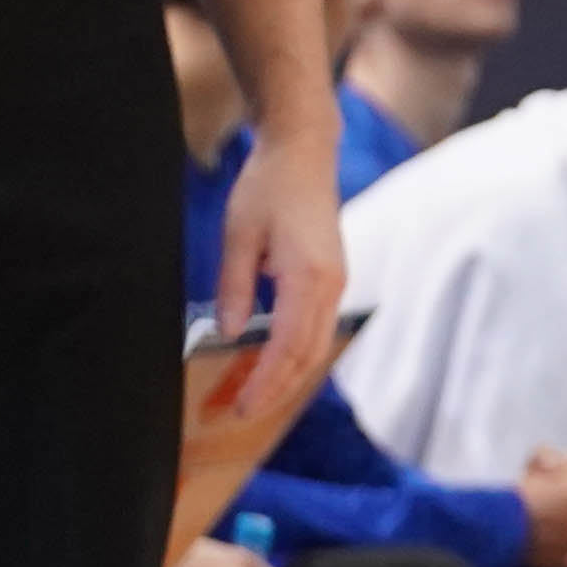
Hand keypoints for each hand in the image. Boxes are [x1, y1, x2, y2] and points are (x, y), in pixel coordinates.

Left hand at [216, 124, 347, 410]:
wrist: (305, 153)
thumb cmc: (268, 186)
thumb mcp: (238, 233)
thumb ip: (234, 286)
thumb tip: (230, 334)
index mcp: (309, 275)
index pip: (287, 346)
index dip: (265, 381)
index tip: (242, 406)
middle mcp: (331, 285)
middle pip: (307, 355)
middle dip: (276, 389)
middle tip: (242, 414)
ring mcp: (336, 283)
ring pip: (316, 347)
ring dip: (288, 377)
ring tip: (255, 397)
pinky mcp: (332, 280)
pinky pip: (317, 329)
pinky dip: (297, 355)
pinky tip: (274, 366)